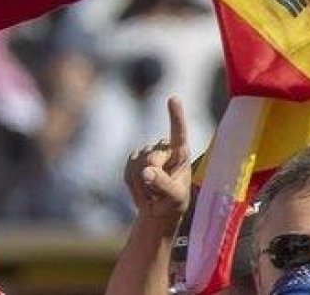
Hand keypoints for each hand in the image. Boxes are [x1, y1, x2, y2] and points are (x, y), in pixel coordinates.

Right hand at [125, 96, 190, 221]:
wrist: (157, 211)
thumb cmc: (174, 203)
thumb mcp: (175, 198)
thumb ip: (163, 184)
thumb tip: (146, 171)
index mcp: (181, 154)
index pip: (178, 132)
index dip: (175, 116)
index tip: (173, 99)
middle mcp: (164, 149)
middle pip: (152, 156)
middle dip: (153, 174)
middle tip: (159, 193)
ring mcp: (147, 153)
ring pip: (138, 164)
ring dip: (143, 183)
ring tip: (153, 192)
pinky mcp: (133, 159)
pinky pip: (128, 170)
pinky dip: (133, 184)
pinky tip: (143, 189)